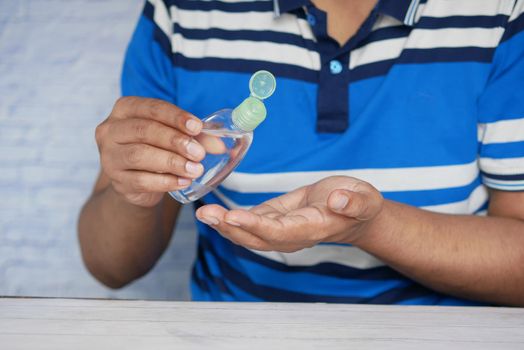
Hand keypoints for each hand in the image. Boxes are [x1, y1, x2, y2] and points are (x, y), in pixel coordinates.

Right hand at [95, 97, 205, 206]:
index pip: (151, 108)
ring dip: (172, 162)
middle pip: (144, 130)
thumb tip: (220, 145)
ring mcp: (110, 157)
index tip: (197, 127)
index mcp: (125, 109)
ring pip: (140, 155)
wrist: (139, 183)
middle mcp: (110, 130)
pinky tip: (183, 182)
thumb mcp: (175, 137)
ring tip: (194, 169)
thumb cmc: (157, 149)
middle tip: (199, 153)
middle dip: (175, 140)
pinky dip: (166, 181)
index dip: (176, 117)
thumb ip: (196, 137)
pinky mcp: (117, 181)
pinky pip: (141, 180)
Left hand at [196, 176, 383, 251]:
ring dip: (225, 225)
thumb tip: (338, 200)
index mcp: (311, 228)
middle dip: (230, 228)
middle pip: (257, 237)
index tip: (234, 217)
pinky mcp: (274, 219)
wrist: (353, 214)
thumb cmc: (359, 204)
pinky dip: (231, 218)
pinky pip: (251, 222)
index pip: (279, 231)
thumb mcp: (364, 199)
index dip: (256, 226)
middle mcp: (292, 235)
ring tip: (203, 213)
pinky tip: (213, 211)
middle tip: (207, 215)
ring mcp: (281, 229)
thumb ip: (354, 202)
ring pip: (249, 232)